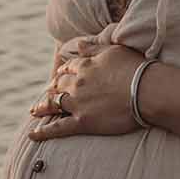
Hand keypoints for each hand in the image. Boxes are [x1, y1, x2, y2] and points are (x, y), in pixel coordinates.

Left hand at [28, 35, 144, 137]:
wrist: (146, 91)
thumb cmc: (136, 69)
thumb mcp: (114, 50)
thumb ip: (94, 48)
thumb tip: (79, 44)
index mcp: (85, 66)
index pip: (69, 68)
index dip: (64, 71)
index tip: (60, 74)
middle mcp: (77, 83)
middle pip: (59, 85)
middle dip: (52, 88)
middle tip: (48, 91)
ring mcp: (77, 103)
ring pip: (54, 104)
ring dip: (43, 106)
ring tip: (35, 110)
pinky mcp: (82, 122)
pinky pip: (58, 128)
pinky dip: (43, 132)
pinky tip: (33, 134)